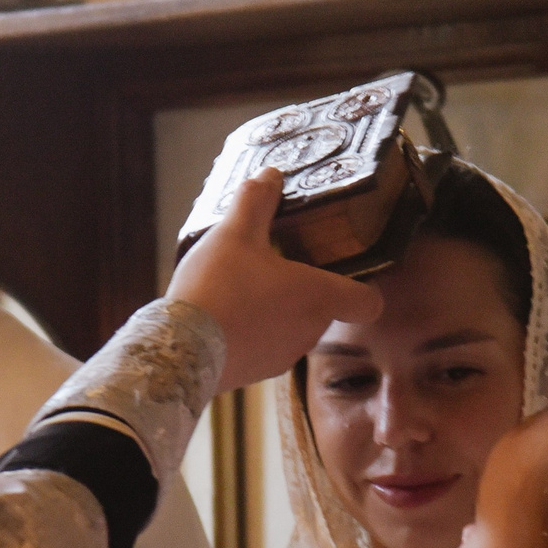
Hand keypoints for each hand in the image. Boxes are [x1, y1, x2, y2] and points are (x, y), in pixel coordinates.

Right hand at [168, 168, 382, 393]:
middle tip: (276, 267)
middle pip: (325, 309)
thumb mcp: (235, 232)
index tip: (343, 270)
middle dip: (305, 290)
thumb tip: (271, 175)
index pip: (368, 302)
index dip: (363, 287)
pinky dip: (255, 332)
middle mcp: (311, 332)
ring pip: (295, 329)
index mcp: (318, 296)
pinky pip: (267, 347)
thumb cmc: (218, 287)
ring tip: (243, 289)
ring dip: (278, 311)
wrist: (179, 351)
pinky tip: (226, 315)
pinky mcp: (257, 373)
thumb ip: (257, 201)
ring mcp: (284, 357)